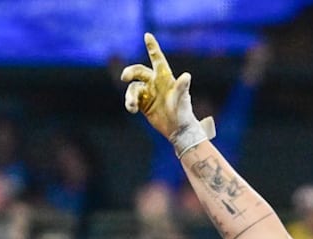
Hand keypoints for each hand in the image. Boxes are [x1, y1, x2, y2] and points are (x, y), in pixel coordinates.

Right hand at [121, 33, 214, 157]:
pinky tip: (132, 109)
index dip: (153, 47)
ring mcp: (148, 93)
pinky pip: (132, 99)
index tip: (148, 35)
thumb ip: (181, 87)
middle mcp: (155, 83)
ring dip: (130, 96)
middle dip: (131, 72)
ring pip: (133, 88)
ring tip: (132, 107)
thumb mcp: (182, 99)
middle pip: (139, 71)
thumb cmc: (183, 112)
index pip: (157, 59)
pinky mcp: (143, 104)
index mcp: (165, 78)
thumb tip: (187, 75)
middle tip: (125, 77)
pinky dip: (130, 103)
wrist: (179, 130)